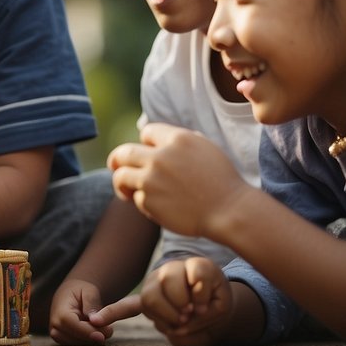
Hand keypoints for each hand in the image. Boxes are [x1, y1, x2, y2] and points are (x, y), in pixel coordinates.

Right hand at [49, 279, 140, 345]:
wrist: (71, 293)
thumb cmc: (81, 290)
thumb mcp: (89, 292)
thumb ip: (91, 305)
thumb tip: (95, 321)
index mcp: (59, 310)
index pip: (70, 324)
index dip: (86, 332)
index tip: (102, 336)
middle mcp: (54, 324)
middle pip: (72, 337)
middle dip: (92, 337)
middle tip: (109, 330)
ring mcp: (56, 333)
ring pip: (74, 345)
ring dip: (90, 340)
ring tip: (103, 329)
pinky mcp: (62, 339)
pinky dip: (87, 342)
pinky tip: (96, 333)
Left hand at [108, 122, 250, 238]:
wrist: (230, 211)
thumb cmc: (222, 181)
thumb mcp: (205, 149)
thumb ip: (179, 142)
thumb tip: (153, 140)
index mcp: (178, 139)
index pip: (147, 133)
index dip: (145, 143)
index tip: (146, 151)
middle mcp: (160, 156)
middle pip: (123, 152)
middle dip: (116, 159)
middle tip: (115, 165)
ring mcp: (151, 179)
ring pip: (121, 176)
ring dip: (121, 183)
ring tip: (125, 191)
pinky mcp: (148, 200)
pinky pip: (137, 198)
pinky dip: (143, 202)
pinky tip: (156, 207)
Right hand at [140, 257, 232, 345]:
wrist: (201, 300)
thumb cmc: (213, 300)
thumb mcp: (222, 306)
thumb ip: (208, 313)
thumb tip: (185, 320)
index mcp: (198, 265)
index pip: (198, 273)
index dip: (201, 295)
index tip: (204, 306)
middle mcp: (173, 267)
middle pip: (168, 278)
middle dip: (179, 302)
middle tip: (188, 314)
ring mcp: (156, 278)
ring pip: (150, 295)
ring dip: (166, 315)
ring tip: (180, 321)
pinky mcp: (146, 292)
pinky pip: (144, 307)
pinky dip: (159, 321)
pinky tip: (172, 324)